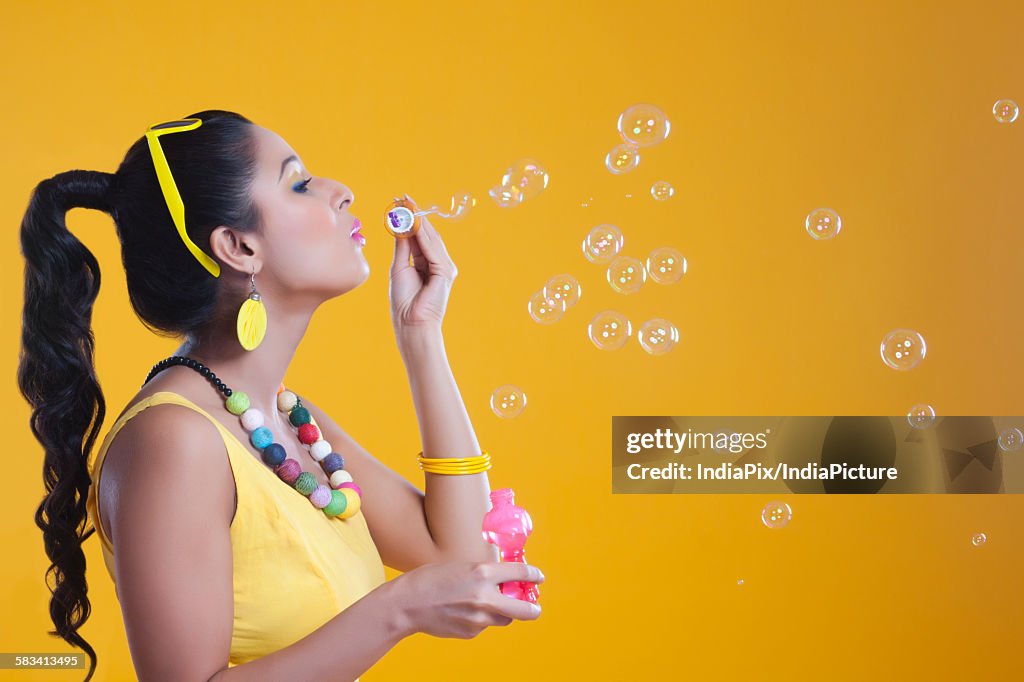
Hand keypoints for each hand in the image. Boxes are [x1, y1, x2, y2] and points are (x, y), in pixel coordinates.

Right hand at [388, 561, 543, 638]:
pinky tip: (462, 611)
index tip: (538, 577)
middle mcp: (485, 596)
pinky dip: (480, 619)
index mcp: (482, 572)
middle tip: (534, 607)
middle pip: (525, 609)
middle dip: (532, 609)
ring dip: (503, 612)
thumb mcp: (461, 566)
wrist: (407, 604)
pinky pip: (484, 626)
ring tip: (486, 603)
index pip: (520, 573)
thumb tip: (504, 581)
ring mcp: (478, 618)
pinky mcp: (470, 632)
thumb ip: (484, 574)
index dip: (533, 575)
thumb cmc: (430, 579)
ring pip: (504, 619)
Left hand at [389, 195, 457, 334]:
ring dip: (418, 220)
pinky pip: (432, 249)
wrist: (411, 323)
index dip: (410, 218)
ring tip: (406, 204)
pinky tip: (413, 222)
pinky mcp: (445, 271)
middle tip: (403, 197)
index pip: (419, 236)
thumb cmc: (404, 302)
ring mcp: (444, 267)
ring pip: (430, 238)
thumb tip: (399, 225)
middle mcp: (438, 263)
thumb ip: (402, 247)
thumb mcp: (400, 268)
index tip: (400, 202)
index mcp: (426, 263)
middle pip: (426, 234)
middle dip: (414, 214)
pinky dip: (422, 234)